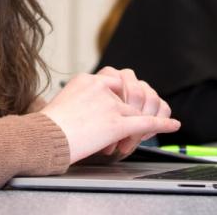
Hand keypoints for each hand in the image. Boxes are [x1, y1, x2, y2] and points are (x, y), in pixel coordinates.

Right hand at [40, 70, 179, 162]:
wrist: (44, 137)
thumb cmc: (47, 127)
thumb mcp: (64, 102)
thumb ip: (82, 100)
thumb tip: (90, 111)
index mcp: (87, 79)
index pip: (115, 81)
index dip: (120, 96)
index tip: (119, 105)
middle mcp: (102, 87)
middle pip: (128, 96)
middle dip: (128, 111)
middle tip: (119, 125)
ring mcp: (111, 105)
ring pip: (135, 112)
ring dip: (136, 125)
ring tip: (133, 135)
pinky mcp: (117, 123)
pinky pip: (145, 122)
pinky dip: (162, 124)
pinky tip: (172, 124)